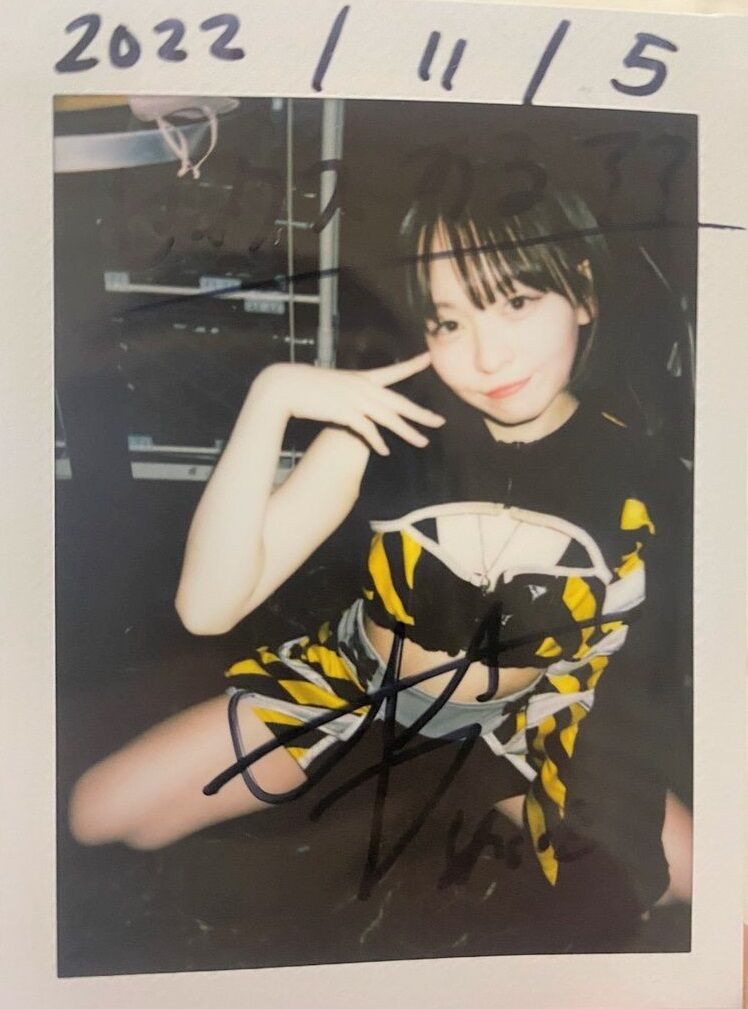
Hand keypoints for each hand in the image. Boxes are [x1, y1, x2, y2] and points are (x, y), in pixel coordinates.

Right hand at [256, 351, 443, 455]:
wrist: (287, 385)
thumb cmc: (306, 385)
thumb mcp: (333, 383)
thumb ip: (349, 392)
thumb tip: (354, 399)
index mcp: (362, 377)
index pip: (393, 371)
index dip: (412, 365)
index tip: (429, 358)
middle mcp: (363, 387)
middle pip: (399, 402)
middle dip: (421, 414)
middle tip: (440, 421)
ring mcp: (356, 400)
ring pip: (389, 418)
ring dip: (407, 432)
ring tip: (423, 442)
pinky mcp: (345, 413)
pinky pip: (367, 430)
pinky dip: (377, 441)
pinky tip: (385, 451)